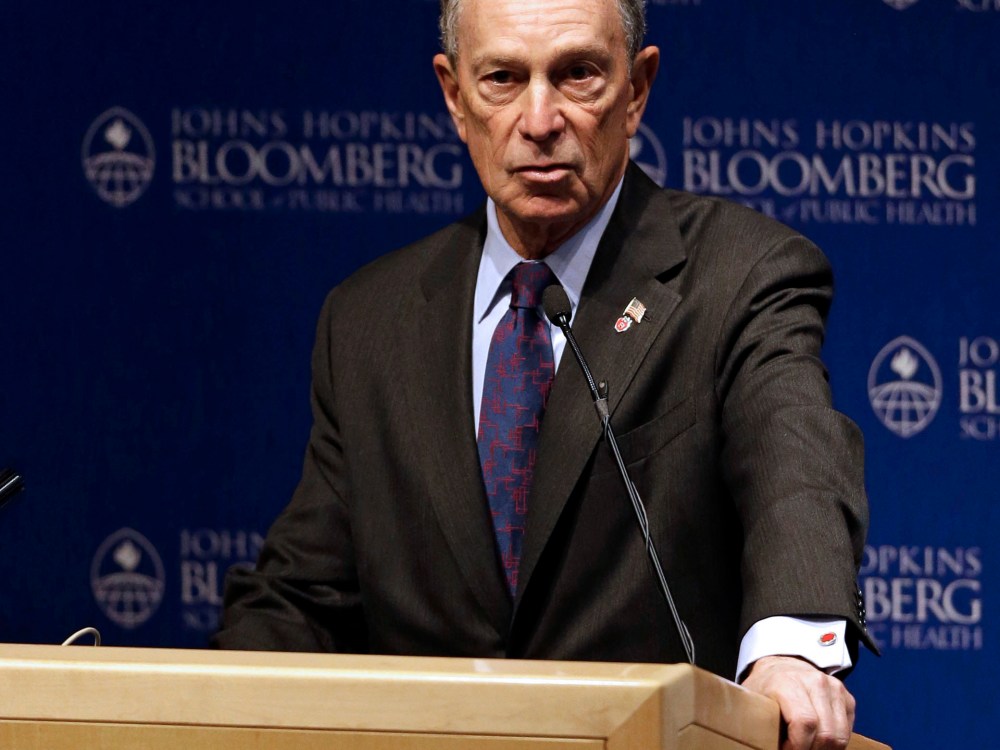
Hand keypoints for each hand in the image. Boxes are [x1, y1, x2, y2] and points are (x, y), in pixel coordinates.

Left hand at [741, 655, 855, 749]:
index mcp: (787, 682)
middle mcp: (815, 682)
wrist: (781, 667)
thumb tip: (764, 745)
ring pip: (839, 736)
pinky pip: (846, 731)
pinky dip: (833, 743)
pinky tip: (816, 739)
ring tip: (806, 746)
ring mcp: (834, 688)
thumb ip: (759, 722)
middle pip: (825, 734)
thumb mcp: (753, 701)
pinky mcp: (847, 697)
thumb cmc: (765, 688)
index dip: (798, 746)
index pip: (804, 723)